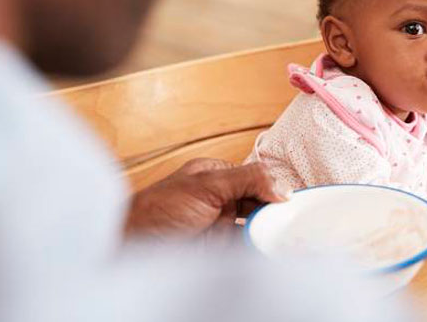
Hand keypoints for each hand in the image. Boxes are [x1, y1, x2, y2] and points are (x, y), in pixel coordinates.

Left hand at [125, 158, 290, 237]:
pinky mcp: (217, 250)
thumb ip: (246, 180)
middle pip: (257, 202)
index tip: (292, 199)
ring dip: (269, 230)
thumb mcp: (206, 185)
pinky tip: (272, 248)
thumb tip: (281, 187)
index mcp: (213, 175)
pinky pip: (244, 248)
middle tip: (294, 219)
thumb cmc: (157, 210)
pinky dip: (259, 248)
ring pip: (254, 226)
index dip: (273, 187)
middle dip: (275, 210)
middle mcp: (218, 199)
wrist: (132, 248)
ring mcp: (218, 225)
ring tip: (289, 235)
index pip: (254, 177)